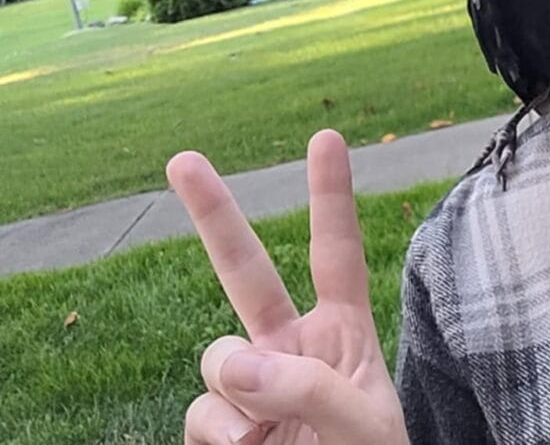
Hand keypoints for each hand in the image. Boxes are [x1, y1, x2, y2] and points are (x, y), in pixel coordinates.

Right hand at [168, 129, 407, 444]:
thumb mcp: (366, 427)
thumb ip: (311, 388)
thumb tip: (235, 363)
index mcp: (344, 334)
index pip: (338, 254)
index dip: (331, 196)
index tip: (325, 137)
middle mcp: (291, 350)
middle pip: (246, 272)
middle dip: (214, 215)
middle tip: (182, 158)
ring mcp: (252, 389)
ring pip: (217, 361)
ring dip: (238, 395)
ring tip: (273, 436)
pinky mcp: (222, 429)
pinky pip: (201, 414)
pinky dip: (222, 435)